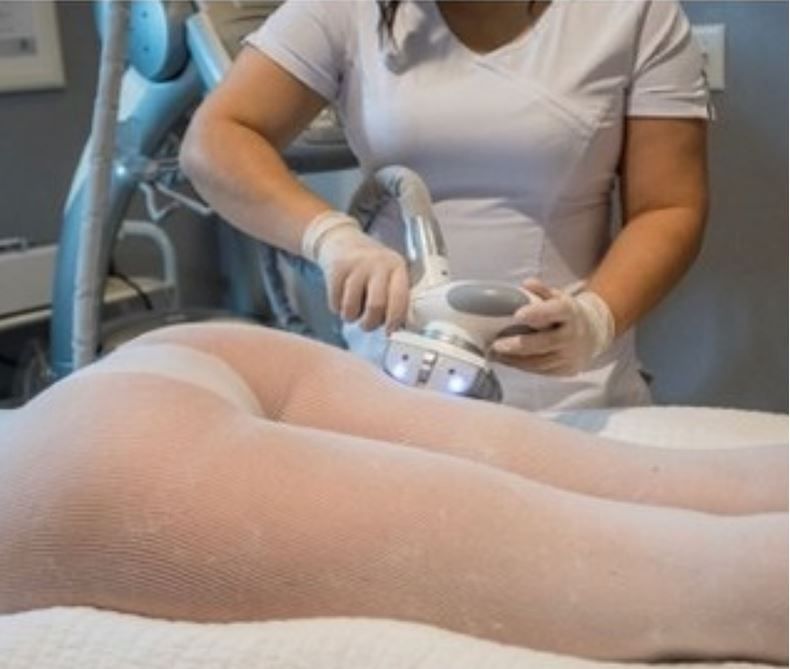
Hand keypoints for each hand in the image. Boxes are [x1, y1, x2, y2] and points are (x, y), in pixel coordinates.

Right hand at [302, 211, 408, 331]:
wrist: (341, 240)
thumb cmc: (370, 265)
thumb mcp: (389, 273)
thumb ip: (395, 296)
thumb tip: (398, 328)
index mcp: (397, 266)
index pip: (400, 298)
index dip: (395, 320)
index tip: (390, 331)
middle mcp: (378, 263)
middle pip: (376, 306)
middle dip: (370, 323)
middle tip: (367, 324)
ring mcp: (356, 265)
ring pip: (352, 308)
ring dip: (351, 317)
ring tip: (353, 310)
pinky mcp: (336, 269)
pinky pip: (335, 303)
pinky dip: (337, 308)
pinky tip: (342, 299)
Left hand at [492, 279, 614, 375]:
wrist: (592, 334)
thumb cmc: (567, 314)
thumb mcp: (558, 298)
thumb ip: (542, 290)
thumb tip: (526, 283)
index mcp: (570, 312)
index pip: (556, 311)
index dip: (537, 313)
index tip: (518, 314)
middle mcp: (573, 335)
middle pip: (545, 342)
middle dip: (519, 345)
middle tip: (497, 344)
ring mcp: (570, 355)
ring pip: (540, 361)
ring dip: (515, 359)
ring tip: (496, 353)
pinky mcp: (566, 369)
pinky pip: (541, 371)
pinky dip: (522, 366)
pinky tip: (508, 360)